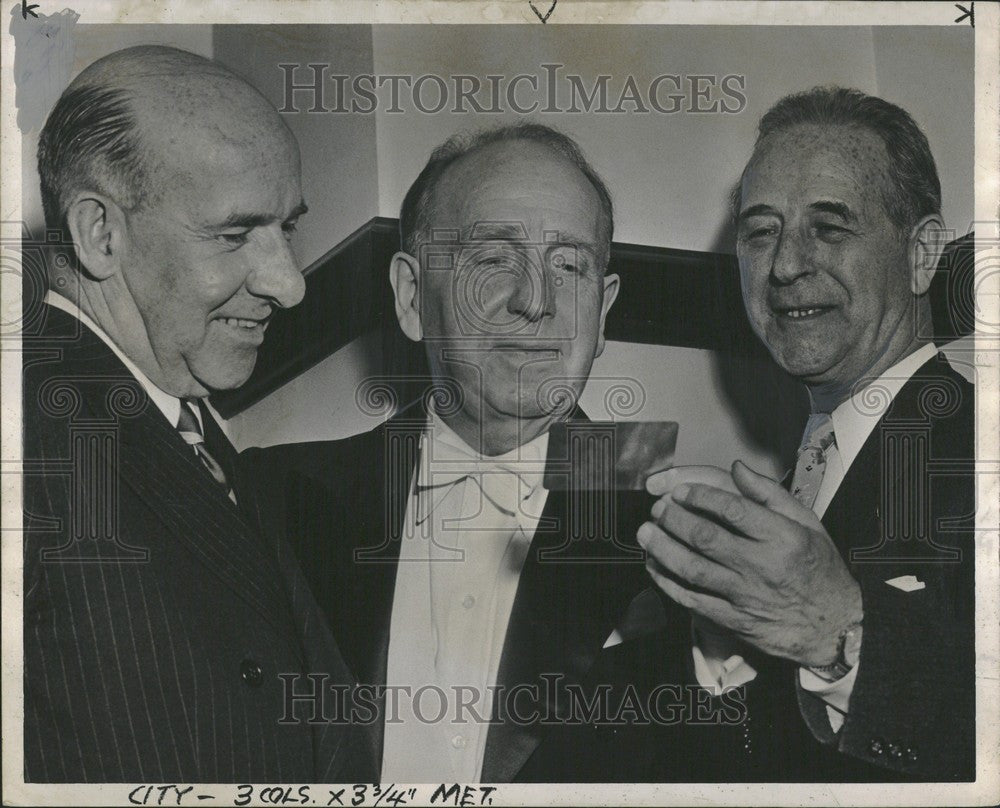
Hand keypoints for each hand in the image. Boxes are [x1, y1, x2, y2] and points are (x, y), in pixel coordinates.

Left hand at [638, 460, 861, 666]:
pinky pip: (692, 600)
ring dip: (662, 548)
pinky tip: (655, 567)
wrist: (835, 628)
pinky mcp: (734, 620)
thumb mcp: (807, 524)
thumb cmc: (819, 570)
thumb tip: (737, 468)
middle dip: (673, 519)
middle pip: (705, 537)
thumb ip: (770, 494)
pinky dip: (668, 582)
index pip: (732, 509)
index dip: (699, 496)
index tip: (679, 491)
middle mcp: (762, 565)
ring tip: (646, 532)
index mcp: (782, 537)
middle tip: (657, 509)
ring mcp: (745, 595)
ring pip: (692, 569)